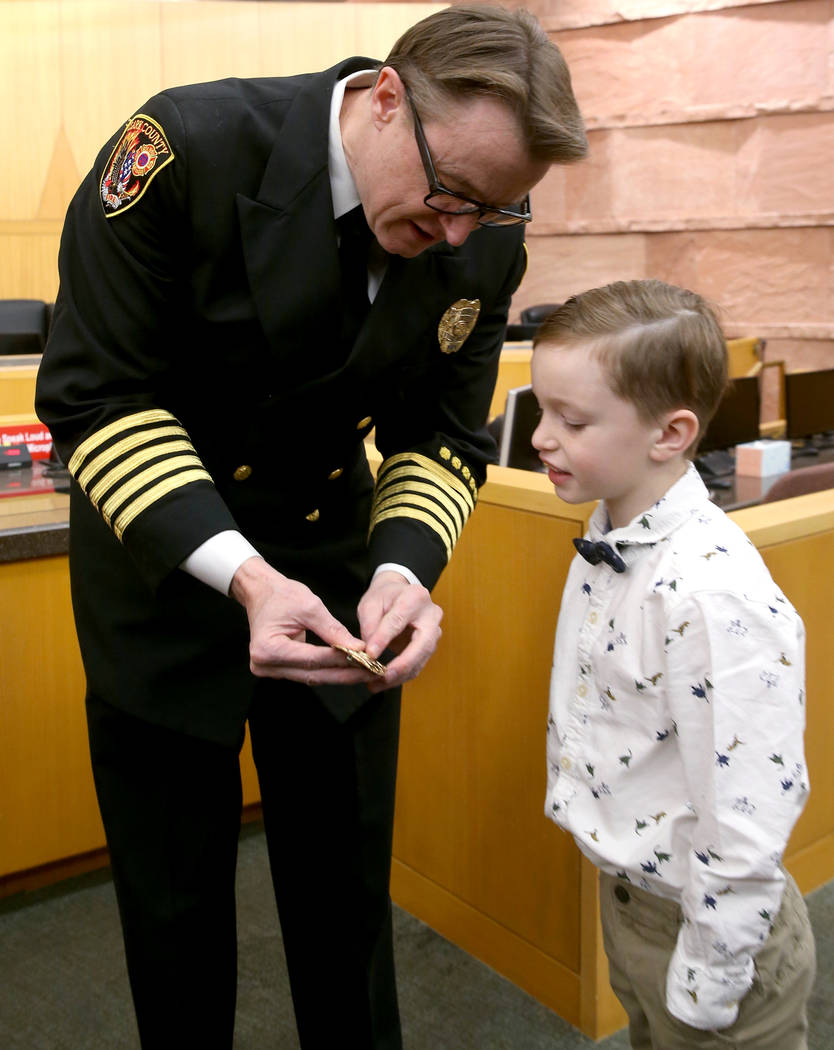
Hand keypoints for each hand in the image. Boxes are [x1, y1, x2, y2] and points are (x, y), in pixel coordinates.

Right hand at [230, 556, 375, 685]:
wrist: (261, 592)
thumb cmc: (281, 595)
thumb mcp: (309, 607)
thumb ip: (333, 631)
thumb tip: (358, 648)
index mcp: (268, 649)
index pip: (313, 658)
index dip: (342, 659)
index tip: (367, 657)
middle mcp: (264, 665)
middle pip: (314, 673)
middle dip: (345, 672)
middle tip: (372, 670)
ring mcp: (269, 670)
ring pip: (313, 676)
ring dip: (340, 674)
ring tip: (366, 670)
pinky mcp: (278, 669)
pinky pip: (308, 672)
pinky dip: (328, 669)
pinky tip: (349, 668)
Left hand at [357, 570, 442, 692]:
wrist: (400, 595)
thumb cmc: (384, 598)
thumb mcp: (371, 604)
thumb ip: (370, 625)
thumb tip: (370, 652)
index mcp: (415, 597)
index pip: (398, 621)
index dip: (383, 639)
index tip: (369, 655)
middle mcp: (431, 615)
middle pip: (422, 644)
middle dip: (403, 664)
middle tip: (384, 676)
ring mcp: (434, 632)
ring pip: (421, 659)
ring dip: (399, 676)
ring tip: (376, 684)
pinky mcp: (430, 646)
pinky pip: (417, 665)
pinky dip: (401, 676)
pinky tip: (383, 683)